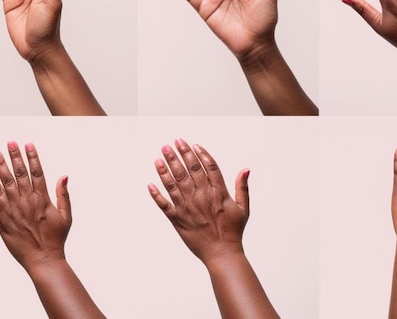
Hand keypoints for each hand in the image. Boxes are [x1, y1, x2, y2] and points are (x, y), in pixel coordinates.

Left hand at [0, 142, 70, 271]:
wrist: (43, 260)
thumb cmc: (56, 239)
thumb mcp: (66, 215)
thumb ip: (63, 194)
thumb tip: (64, 176)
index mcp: (42, 198)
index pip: (36, 171)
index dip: (32, 156)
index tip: (28, 143)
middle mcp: (26, 202)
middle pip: (18, 174)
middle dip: (13, 157)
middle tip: (9, 143)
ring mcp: (13, 211)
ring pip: (4, 185)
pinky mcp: (2, 222)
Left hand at [149, 139, 248, 264]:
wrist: (222, 254)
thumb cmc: (233, 231)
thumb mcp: (243, 208)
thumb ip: (242, 187)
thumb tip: (246, 169)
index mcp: (218, 192)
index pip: (208, 167)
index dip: (200, 154)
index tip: (192, 144)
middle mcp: (202, 197)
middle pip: (190, 170)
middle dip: (181, 154)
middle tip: (173, 142)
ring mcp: (188, 208)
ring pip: (175, 183)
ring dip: (167, 168)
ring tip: (161, 154)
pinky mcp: (178, 220)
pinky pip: (165, 205)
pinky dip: (156, 195)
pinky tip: (150, 184)